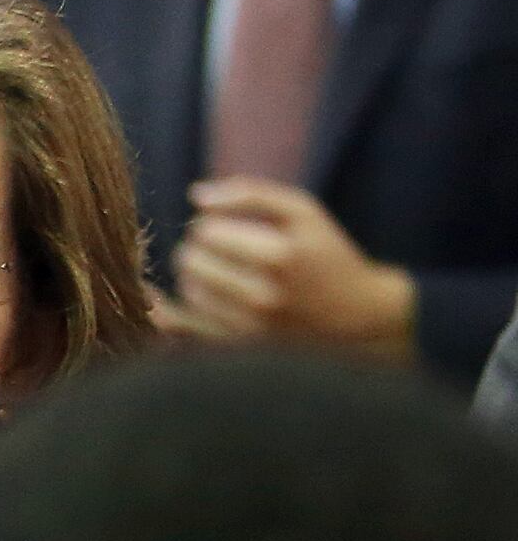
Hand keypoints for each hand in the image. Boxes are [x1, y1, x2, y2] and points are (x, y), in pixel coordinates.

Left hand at [172, 179, 419, 359]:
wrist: (354, 313)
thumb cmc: (325, 253)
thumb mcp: (303, 212)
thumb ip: (252, 194)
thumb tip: (196, 195)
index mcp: (280, 255)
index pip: (205, 231)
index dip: (210, 223)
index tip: (225, 227)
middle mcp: (262, 294)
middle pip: (189, 259)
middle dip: (199, 249)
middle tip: (220, 249)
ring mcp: (249, 325)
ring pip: (188, 288)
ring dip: (196, 276)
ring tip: (221, 271)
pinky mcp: (239, 346)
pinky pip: (187, 322)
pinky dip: (189, 303)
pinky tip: (208, 292)